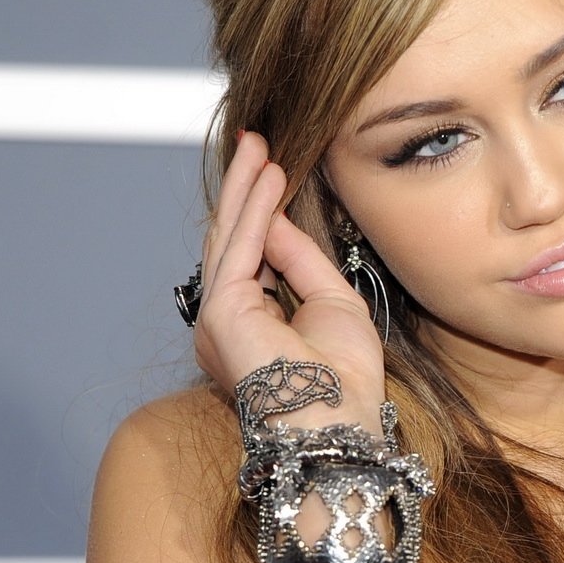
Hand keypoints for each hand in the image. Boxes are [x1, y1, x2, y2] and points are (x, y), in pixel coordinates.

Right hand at [193, 132, 385, 430]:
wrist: (339, 419)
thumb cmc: (344, 380)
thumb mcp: (332, 303)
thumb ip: (302, 260)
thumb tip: (278, 221)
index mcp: (252, 324)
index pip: (251, 256)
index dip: (261, 212)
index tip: (275, 171)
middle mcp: (227, 320)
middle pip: (233, 240)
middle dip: (245, 190)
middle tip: (256, 143)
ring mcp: (219, 316)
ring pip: (230, 237)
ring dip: (246, 189)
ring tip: (258, 146)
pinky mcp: (221, 311)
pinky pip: (239, 248)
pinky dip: (256, 209)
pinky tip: (269, 177)